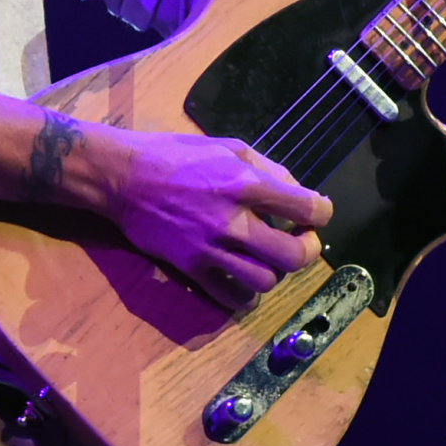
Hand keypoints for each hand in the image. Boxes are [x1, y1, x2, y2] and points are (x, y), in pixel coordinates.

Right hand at [107, 129, 331, 311]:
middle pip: (293, 256)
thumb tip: (297, 192)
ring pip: (265, 281)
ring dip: (275, 271)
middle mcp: (232, 220)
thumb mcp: (227, 147)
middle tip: (299, 239)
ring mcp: (210, 249)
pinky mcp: (191, 268)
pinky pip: (231, 298)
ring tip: (268, 258)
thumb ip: (267, 168)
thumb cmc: (175, 155)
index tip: (315, 212)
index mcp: (244, 183)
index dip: (321, 212)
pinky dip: (246, 294)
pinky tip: (245, 278)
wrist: (123, 178)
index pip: (307, 208)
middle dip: (306, 249)